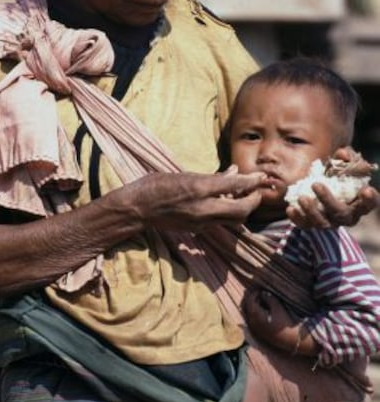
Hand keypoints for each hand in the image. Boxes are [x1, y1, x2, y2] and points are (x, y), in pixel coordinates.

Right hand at [125, 170, 265, 231]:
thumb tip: (234, 171)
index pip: (235, 185)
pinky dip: (228, 212)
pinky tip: (226, 202)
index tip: (263, 176)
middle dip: (254, 201)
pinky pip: (221, 222)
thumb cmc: (157, 184)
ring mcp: (201, 221)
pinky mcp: (198, 229)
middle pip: (242, 210)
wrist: (138, 208)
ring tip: (244, 195)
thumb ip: (212, 176)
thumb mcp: (185, 174)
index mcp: (199, 188)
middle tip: (257, 191)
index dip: (252, 181)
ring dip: (243, 208)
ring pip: (234, 220)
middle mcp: (203, 207)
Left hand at [243, 288, 318, 356]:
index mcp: (255, 315)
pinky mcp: (256, 331)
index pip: (249, 300)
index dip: (254, 293)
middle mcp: (251, 322)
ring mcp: (253, 328)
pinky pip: (249, 319)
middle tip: (257, 293)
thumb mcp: (277, 306)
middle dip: (250, 298)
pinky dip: (251, 311)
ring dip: (250, 305)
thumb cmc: (284, 320)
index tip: (260, 290)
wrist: (289, 338)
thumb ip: (267, 297)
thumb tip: (261, 293)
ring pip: (246, 313)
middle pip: (244, 306)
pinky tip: (260, 308)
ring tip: (258, 299)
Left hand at [286, 146, 378, 228]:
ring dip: (311, 211)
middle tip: (316, 184)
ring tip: (302, 197)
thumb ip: (346, 158)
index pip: (368, 204)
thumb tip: (342, 154)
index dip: (369, 199)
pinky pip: (305, 225)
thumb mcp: (343, 165)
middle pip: (341, 214)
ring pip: (322, 223)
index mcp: (358, 203)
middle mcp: (346, 216)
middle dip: (328, 200)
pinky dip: (297, 219)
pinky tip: (290, 209)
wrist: (320, 187)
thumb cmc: (337, 175)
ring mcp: (329, 222)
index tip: (367, 190)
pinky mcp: (312, 225)